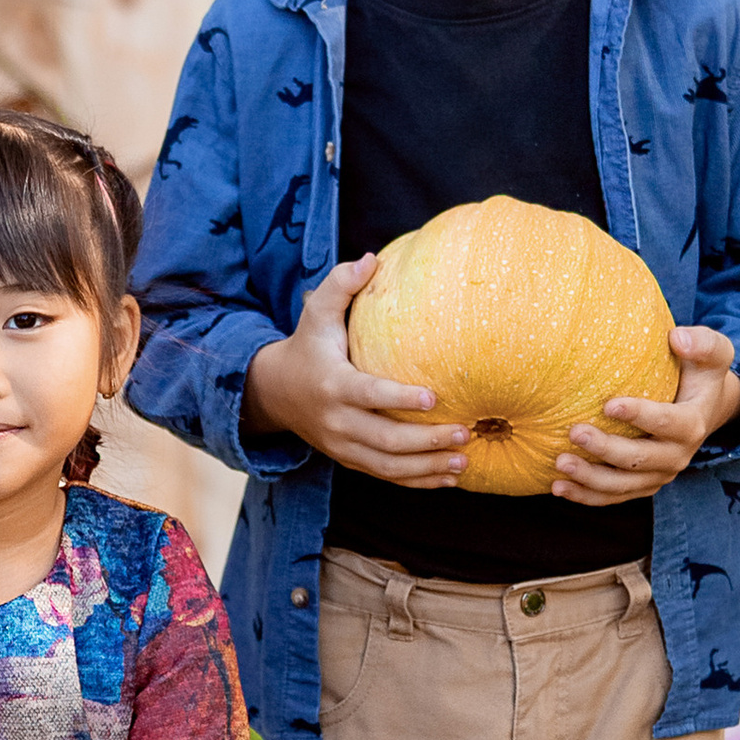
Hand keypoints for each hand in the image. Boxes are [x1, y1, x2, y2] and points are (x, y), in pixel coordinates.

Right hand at [243, 256, 469, 485]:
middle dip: (426, 441)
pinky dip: (417, 481)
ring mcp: (342, 446)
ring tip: (464, 461)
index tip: (432, 397)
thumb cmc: (307, 346)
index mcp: (332, 384)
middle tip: (464, 432)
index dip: (398, 400)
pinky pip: (385, 476)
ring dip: (428, 467)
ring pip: (387, 466)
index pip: (368, 395)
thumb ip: (340, 285)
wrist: (274, 393)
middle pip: (384, 440)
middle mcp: (336, 421)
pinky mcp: (349, 460)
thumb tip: (372, 259)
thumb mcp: (315, 313)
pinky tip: (448, 478)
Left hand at [554, 325, 739, 504]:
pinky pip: (613, 496)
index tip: (608, 405)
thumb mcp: (712, 352)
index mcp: (692, 424)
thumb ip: (702, 343)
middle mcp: (678, 456)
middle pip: (639, 460)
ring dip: (589, 478)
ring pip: (622, 485)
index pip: (667, 423)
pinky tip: (557, 486)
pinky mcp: (642, 484)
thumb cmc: (698, 371)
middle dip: (606, 450)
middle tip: (574, 432)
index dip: (640, 416)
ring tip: (559, 463)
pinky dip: (586, 495)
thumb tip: (677, 338)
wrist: (702, 406)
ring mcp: (659, 474)